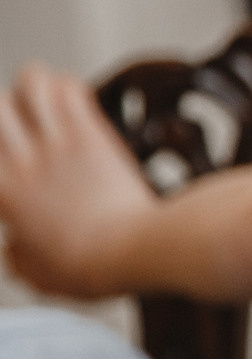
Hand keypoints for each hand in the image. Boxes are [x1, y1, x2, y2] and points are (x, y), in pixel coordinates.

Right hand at [0, 62, 162, 297]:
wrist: (132, 251)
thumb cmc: (89, 267)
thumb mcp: (38, 275)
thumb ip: (18, 257)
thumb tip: (14, 249)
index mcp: (2, 192)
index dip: (0, 145)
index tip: (12, 152)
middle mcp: (21, 161)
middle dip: (7, 107)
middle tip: (25, 122)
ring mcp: (56, 144)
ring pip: (30, 83)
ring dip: (36, 86)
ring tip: (49, 101)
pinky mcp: (92, 134)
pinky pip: (69, 89)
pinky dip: (69, 86)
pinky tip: (79, 99)